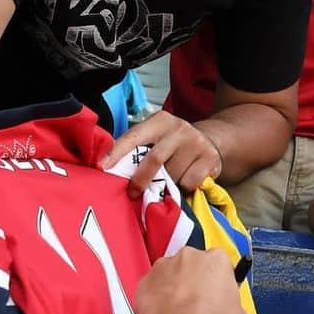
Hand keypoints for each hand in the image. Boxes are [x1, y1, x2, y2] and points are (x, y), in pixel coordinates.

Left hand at [102, 110, 221, 195]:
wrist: (210, 141)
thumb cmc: (173, 145)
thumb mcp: (156, 139)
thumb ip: (138, 149)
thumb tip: (110, 169)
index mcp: (160, 121)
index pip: (135, 136)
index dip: (117, 152)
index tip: (103, 167)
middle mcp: (179, 129)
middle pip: (154, 159)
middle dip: (141, 179)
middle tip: (133, 193)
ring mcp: (197, 143)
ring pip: (173, 175)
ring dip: (166, 184)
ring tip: (169, 180)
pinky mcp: (210, 159)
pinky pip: (189, 183)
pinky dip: (184, 188)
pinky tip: (186, 180)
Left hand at [135, 248, 253, 313]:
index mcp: (217, 259)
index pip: (222, 265)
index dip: (221, 283)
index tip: (220, 297)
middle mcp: (189, 256)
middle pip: (195, 266)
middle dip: (197, 283)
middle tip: (201, 306)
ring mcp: (164, 266)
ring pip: (172, 275)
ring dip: (176, 289)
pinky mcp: (145, 281)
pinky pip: (153, 288)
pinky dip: (157, 299)